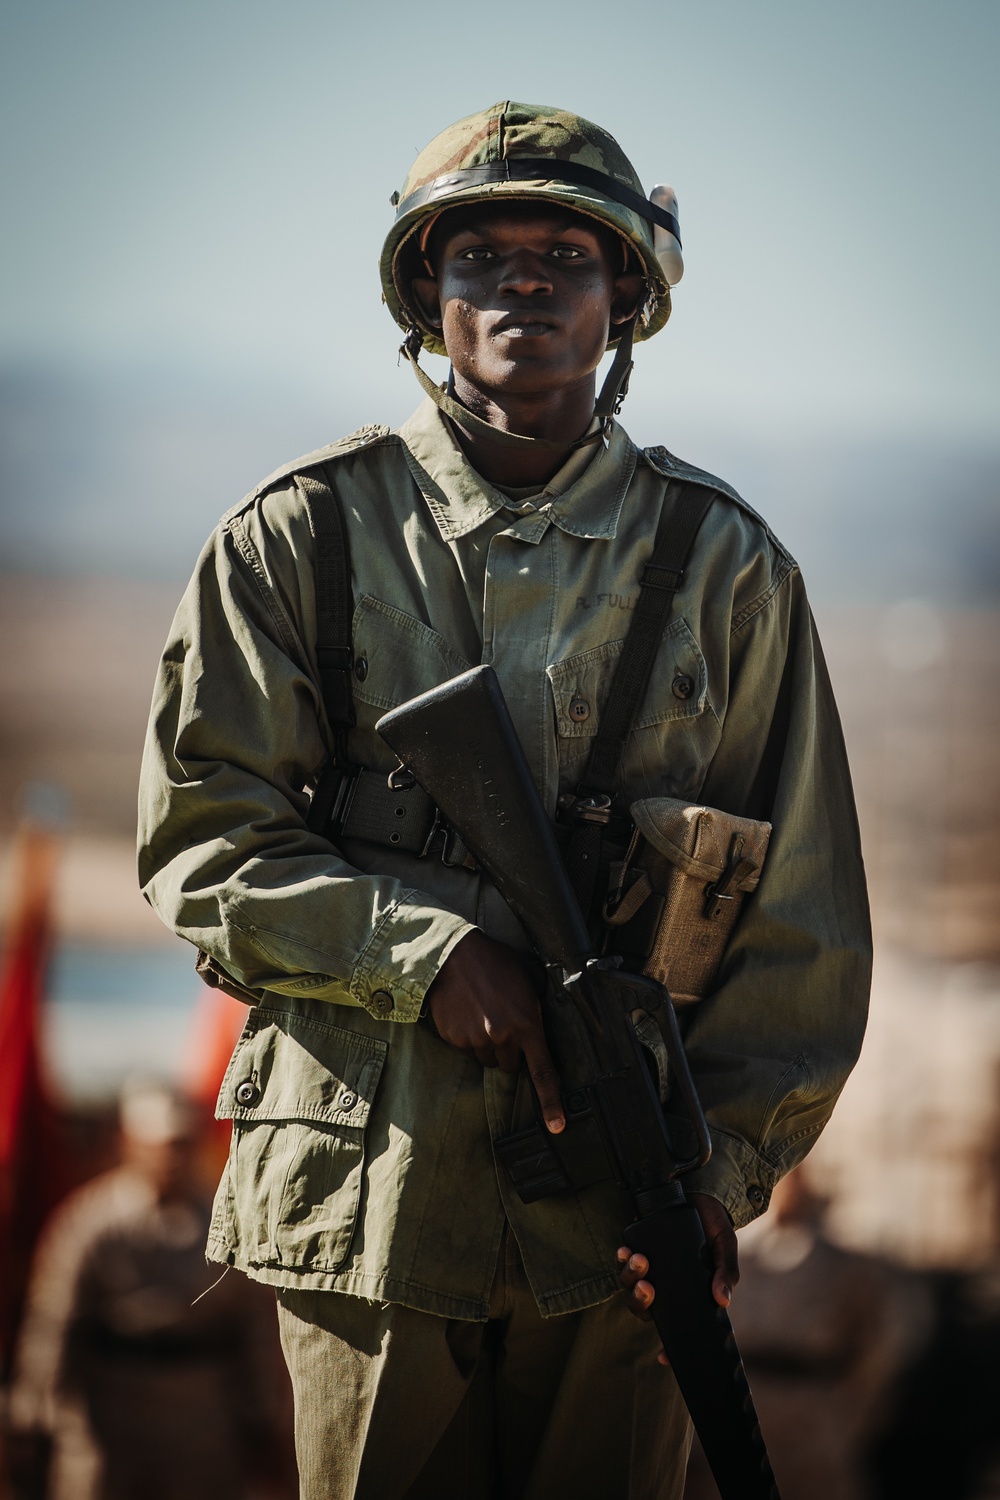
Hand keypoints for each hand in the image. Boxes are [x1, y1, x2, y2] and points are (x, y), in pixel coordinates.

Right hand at [425, 929, 564, 1132]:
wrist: (454, 954)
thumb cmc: (495, 963)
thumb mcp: (527, 984)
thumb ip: (534, 1013)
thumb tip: (539, 1032)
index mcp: (527, 1025)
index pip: (543, 1073)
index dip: (551, 1103)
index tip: (557, 1126)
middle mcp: (502, 1038)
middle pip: (511, 1066)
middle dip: (510, 1051)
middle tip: (503, 1024)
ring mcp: (476, 1041)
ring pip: (488, 1060)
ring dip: (489, 1046)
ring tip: (484, 1014)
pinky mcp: (455, 1039)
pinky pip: (467, 1050)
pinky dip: (468, 1038)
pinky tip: (467, 1014)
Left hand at [616, 1192, 738, 1364]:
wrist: (700, 1193)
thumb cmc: (714, 1227)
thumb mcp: (725, 1249)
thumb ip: (726, 1273)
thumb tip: (722, 1301)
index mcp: (685, 1294)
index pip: (674, 1326)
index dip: (668, 1346)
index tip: (663, 1358)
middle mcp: (663, 1285)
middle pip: (644, 1307)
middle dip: (641, 1301)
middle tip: (648, 1288)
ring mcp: (648, 1267)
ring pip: (628, 1285)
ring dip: (630, 1277)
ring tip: (640, 1261)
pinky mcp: (637, 1246)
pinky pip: (622, 1261)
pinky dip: (621, 1259)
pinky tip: (626, 1251)